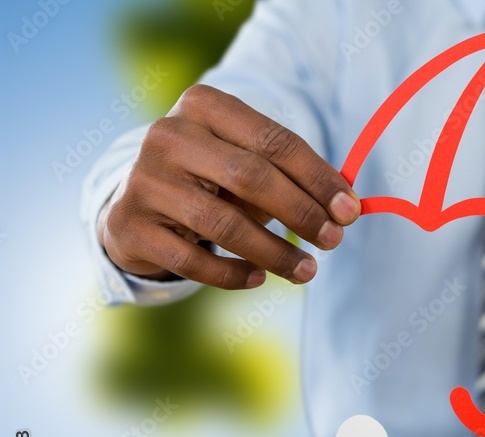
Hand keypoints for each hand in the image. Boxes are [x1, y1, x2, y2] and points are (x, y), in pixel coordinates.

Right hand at [98, 84, 360, 288]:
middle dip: (301, 214)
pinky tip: (258, 279)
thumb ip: (293, 179)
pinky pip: (192, 260)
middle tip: (333, 242)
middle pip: (251, 177)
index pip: (274, 141)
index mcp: (204, 106)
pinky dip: (232, 274)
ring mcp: (144, 179)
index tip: (350, 211)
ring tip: (306, 272)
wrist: (139, 204)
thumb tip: (347, 207)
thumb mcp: (249, 166)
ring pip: (223, 224)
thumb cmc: (212, 181)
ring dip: (274, 253)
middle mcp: (169, 135)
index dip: (318, 178)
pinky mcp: (129, 225)